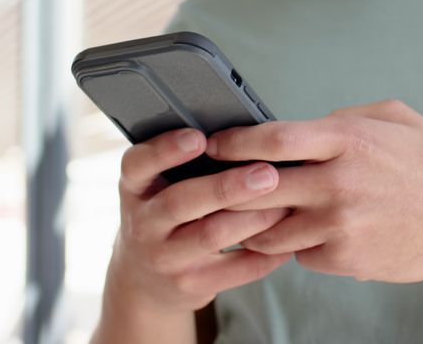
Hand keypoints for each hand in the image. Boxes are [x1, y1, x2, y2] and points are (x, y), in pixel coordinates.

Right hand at [105, 128, 291, 313]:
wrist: (145, 280)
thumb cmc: (163, 217)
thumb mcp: (155, 188)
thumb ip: (183, 166)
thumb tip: (242, 138)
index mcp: (135, 187)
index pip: (138, 164)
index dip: (166, 150)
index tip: (199, 137)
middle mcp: (144, 223)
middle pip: (182, 201)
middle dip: (227, 186)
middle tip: (267, 173)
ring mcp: (165, 257)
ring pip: (212, 235)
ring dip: (255, 218)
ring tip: (285, 202)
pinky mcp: (191, 284)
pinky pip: (235, 270)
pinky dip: (265, 254)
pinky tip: (287, 239)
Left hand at [205, 99, 422, 282]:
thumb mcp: (394, 118)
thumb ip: (343, 117)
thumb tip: (301, 127)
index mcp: (347, 139)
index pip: (271, 139)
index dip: (233, 142)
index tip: (212, 145)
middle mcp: (338, 182)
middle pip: (258, 187)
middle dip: (226, 188)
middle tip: (207, 186)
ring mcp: (340, 225)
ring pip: (269, 230)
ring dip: (252, 225)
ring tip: (242, 217)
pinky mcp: (346, 258)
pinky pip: (298, 254)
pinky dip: (292, 245)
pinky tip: (296, 235)